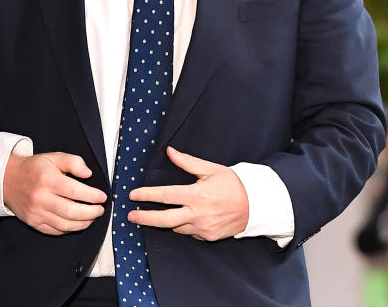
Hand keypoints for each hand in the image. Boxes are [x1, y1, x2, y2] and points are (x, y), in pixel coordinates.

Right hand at [3, 152, 106, 234]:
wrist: (7, 179)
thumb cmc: (33, 168)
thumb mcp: (53, 157)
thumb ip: (73, 162)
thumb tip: (88, 174)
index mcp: (47, 179)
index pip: (75, 191)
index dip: (92, 196)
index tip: (102, 197)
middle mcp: (41, 197)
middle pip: (71, 211)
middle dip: (91, 213)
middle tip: (100, 210)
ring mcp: (36, 212)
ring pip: (65, 225)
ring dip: (83, 223)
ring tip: (92, 217)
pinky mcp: (33, 222)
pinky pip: (55, 231)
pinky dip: (69, 229)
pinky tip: (77, 222)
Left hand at [127, 146, 248, 241]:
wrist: (256, 205)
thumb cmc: (234, 184)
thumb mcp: (211, 169)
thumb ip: (187, 162)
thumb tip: (170, 152)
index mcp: (196, 195)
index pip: (165, 196)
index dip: (146, 195)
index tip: (133, 195)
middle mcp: (198, 214)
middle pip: (164, 219)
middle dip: (144, 218)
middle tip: (131, 216)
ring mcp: (203, 228)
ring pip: (175, 228)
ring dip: (164, 222)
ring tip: (153, 216)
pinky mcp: (208, 236)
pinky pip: (189, 233)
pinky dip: (183, 226)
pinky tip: (182, 219)